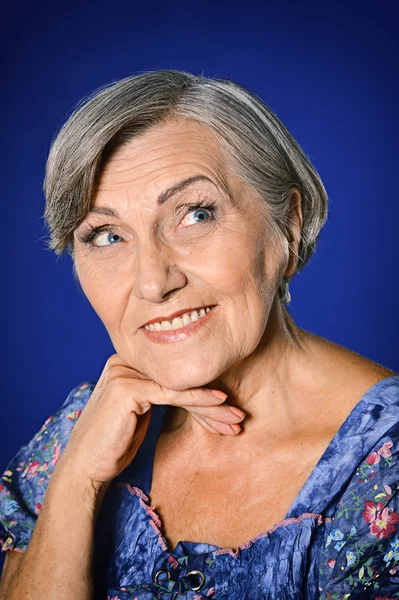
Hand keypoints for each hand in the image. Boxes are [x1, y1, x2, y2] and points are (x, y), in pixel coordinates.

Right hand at [54, 354, 244, 488]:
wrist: (84, 467)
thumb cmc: (113, 445)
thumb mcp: (140, 414)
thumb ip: (158, 395)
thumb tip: (193, 391)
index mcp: (127, 364)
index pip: (174, 377)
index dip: (203, 395)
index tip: (228, 413)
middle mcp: (124, 362)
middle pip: (178, 380)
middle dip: (211, 402)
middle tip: (238, 416)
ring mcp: (124, 372)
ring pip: (180, 386)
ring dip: (212, 405)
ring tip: (236, 418)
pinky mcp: (128, 387)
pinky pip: (171, 393)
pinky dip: (198, 398)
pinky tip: (219, 403)